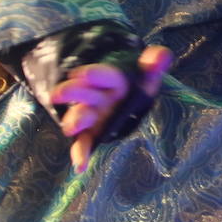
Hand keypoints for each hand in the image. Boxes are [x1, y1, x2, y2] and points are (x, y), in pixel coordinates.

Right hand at [51, 45, 172, 173]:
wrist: (123, 99)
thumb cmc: (135, 85)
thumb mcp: (147, 74)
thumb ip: (153, 64)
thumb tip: (161, 56)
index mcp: (112, 80)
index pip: (105, 75)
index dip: (96, 75)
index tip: (84, 75)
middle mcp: (98, 97)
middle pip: (85, 94)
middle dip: (74, 93)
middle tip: (59, 94)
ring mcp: (92, 116)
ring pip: (81, 117)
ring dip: (75, 121)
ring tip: (70, 128)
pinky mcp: (90, 134)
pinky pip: (83, 143)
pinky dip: (80, 154)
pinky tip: (80, 166)